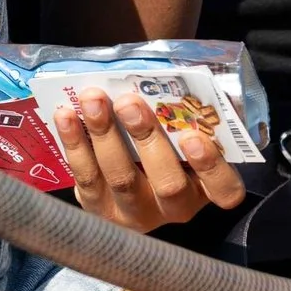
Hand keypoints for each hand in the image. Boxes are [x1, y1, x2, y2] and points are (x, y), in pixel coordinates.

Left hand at [53, 90, 244, 231]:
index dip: (212, 168)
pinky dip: (75, 144)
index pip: (224, 190)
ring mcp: (134, 212)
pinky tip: (66, 114)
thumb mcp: (187, 130)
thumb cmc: (166, 137)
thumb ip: (192, 112)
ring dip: (105, 136)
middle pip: (167, 183)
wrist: (130, 167)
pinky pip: (86, 178)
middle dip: (147, 139)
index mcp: (205, 188)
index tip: (195, 138)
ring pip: (121, 179)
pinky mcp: (98, 208)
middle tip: (129, 103)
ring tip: (93, 101)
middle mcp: (173, 207)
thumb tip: (184, 78)